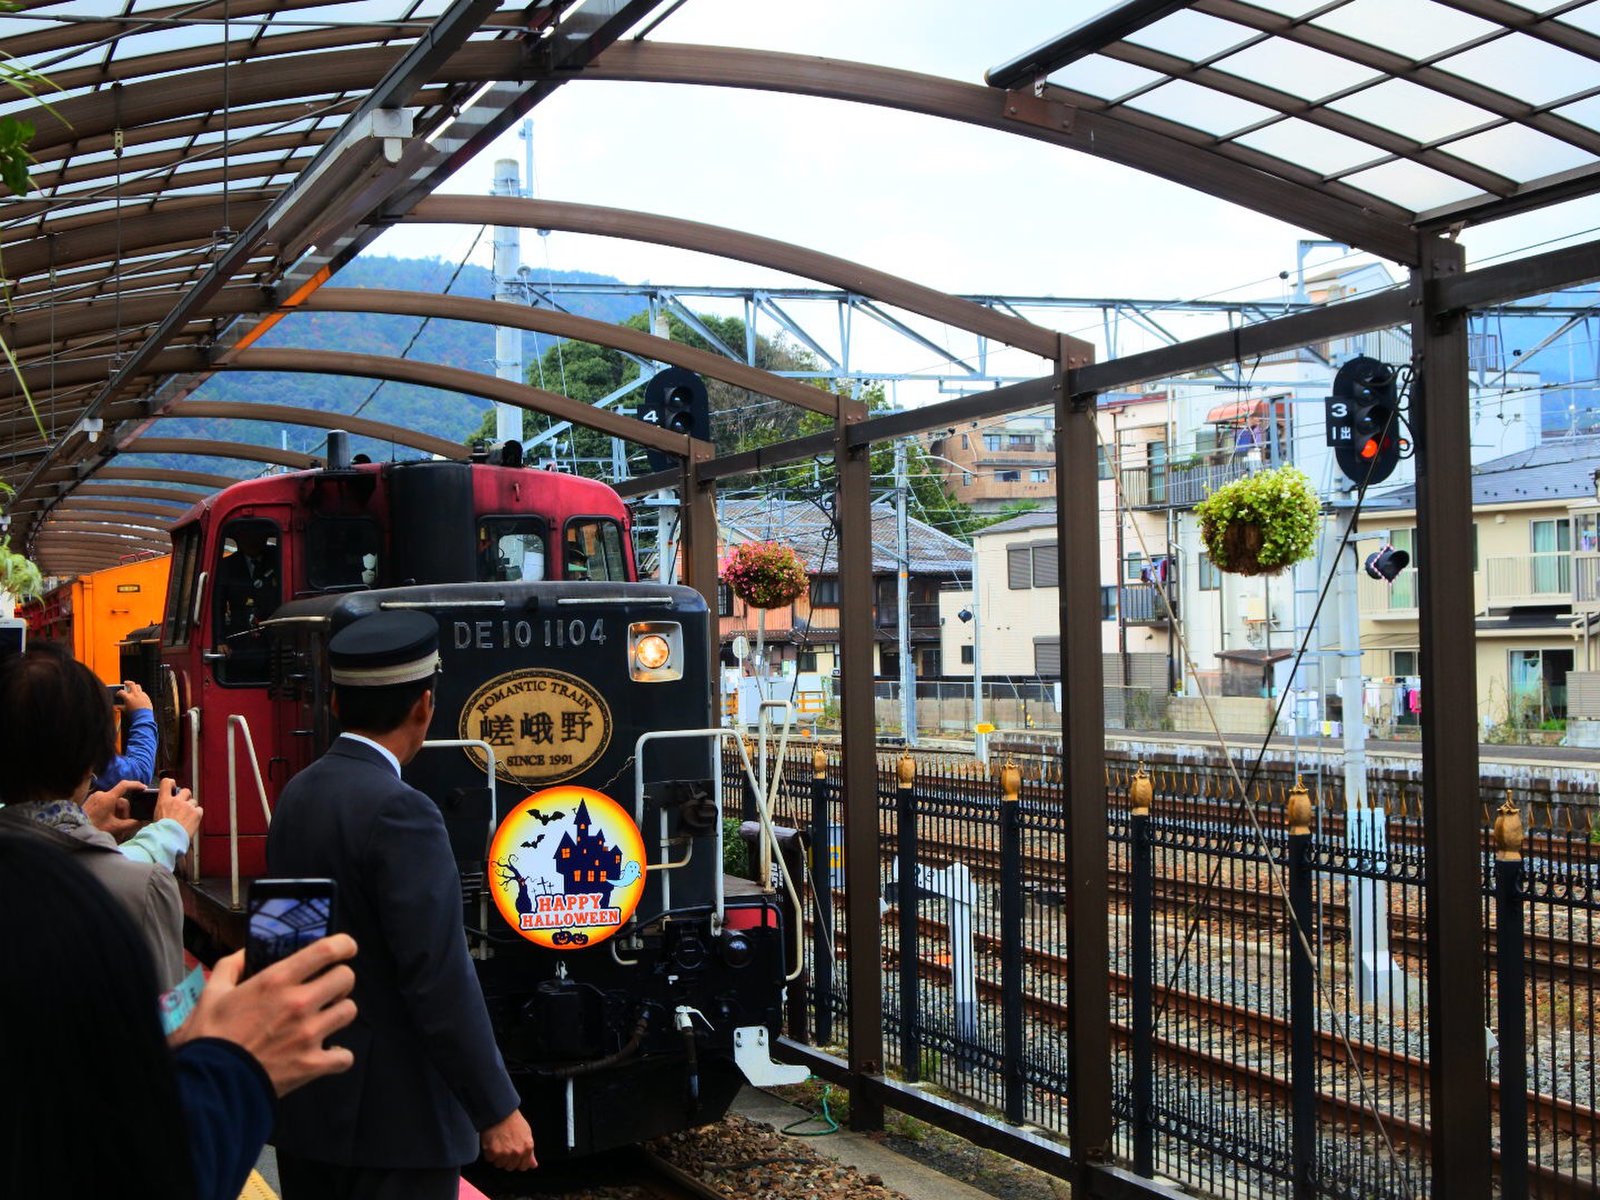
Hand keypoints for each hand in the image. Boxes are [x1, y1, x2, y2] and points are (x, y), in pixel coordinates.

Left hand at [83, 779, 142, 841]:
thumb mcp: (115, 827)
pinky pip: (104, 803)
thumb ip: (132, 824)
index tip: (143, 788)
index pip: (125, 785)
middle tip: (123, 823)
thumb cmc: (94, 828)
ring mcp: (94, 797)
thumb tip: (144, 821)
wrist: (74, 830)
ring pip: (112, 802)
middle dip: (123, 811)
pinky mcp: (90, 801)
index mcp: (108, 798)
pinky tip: (106, 821)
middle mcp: (101, 794)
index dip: (136, 785)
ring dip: (116, 812)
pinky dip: (109, 810)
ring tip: (112, 824)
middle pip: (119, 799)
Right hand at [119, 679, 152, 711]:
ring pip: (138, 687)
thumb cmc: (133, 714)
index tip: (118, 695)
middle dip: (127, 682)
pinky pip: (142, 693)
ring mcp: (142, 695)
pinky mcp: (147, 697)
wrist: (144, 717)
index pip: (121, 692)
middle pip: (131, 684)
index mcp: (128, 697)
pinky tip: (138, 696)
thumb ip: (120, 707)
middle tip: (125, 683)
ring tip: (132, 688)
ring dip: (134, 687)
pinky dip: (139, 693)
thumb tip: (116, 706)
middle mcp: (135, 694)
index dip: (118, 693)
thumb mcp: (125, 710)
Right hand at [153, 778, 201, 839]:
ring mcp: (187, 806)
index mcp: (164, 801)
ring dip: (191, 807)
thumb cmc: (160, 831)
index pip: (166, 783)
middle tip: (184, 805)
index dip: (171, 783)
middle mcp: (176, 801)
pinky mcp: (196, 813)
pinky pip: (199, 809)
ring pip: (193, 801)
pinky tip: (192, 821)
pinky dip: (197, 814)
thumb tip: (165, 807)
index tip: (173, 786)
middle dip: (186, 797)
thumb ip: (163, 808)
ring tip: (186, 817)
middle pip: (186, 790)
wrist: (168, 839)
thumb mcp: (156, 816)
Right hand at [173, 936, 357, 1096]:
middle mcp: (298, 1003)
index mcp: (276, 981)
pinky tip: (325, 1054)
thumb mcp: (212, 993)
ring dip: (339, 1013)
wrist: (208, 1084)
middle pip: (346, 978)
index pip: (326, 950)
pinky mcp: (312, 1064)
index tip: (345, 948)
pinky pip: (344, 1056)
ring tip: (324, 1019)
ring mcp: (309, 1034)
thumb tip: (246, 953)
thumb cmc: (209, 1038)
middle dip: (339, 980)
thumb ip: (230, 967)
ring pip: (349, 1011)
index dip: (343, 945)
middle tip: (327, 988)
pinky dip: (338, 1056)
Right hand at [480, 1109, 536, 1170]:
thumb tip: (533, 1165)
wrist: (501, 1112)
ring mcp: (504, 1153)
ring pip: (499, 1164)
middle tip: (505, 1147)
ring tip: (498, 1143)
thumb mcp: (527, 1134)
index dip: (518, 1161)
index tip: (514, 1156)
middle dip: (507, 1159)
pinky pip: (490, 1159)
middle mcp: (517, 1153)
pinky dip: (489, 1153)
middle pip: (510, 1167)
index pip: (523, 1166)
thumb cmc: (514, 1121)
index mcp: (527, 1148)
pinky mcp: (493, 1152)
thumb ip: (530, 1152)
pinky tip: (492, 1142)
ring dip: (498, 1157)